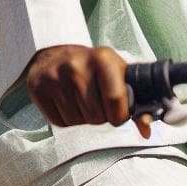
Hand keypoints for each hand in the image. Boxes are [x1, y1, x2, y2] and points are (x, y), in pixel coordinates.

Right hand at [24, 45, 151, 138]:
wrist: (57, 53)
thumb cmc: (95, 67)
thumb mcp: (118, 74)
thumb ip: (135, 101)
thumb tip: (147, 132)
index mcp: (103, 59)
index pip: (115, 100)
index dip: (120, 115)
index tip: (119, 113)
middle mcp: (77, 66)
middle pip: (96, 116)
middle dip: (101, 116)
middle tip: (98, 102)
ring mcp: (55, 77)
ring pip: (78, 121)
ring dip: (84, 118)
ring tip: (82, 99)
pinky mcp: (38, 89)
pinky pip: (60, 122)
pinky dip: (67, 119)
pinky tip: (68, 102)